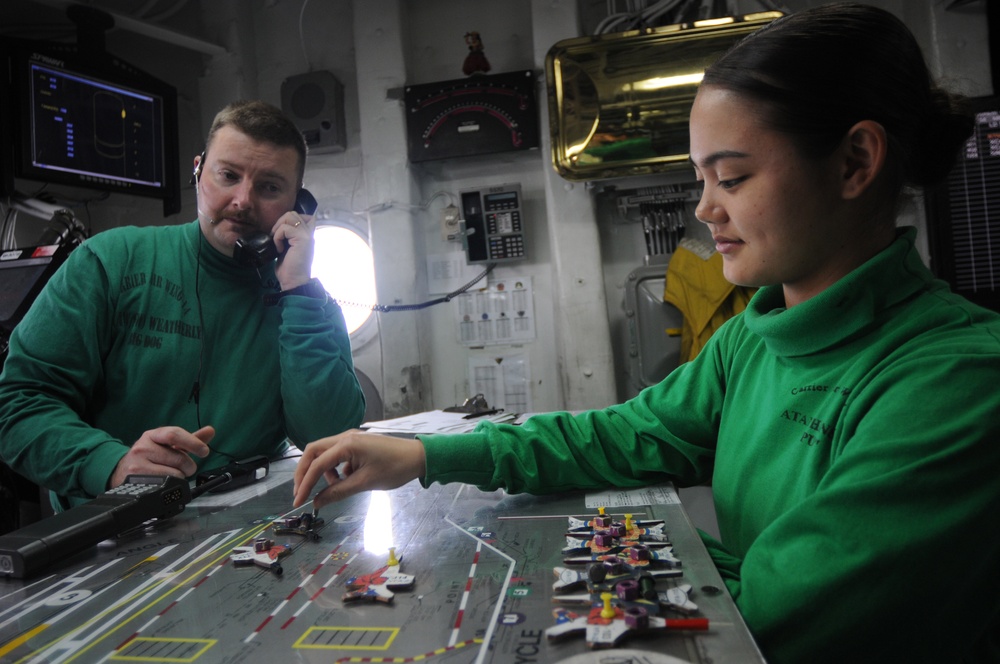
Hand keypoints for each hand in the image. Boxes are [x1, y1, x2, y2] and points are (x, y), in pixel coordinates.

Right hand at [110, 425, 214, 487]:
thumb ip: (190, 440)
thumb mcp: (168, 446)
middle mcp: (143, 446)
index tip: (204, 451)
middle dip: (189, 466)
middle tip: (187, 469)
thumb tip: (210, 431)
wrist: (124, 471)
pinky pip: (166, 483)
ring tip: (172, 474)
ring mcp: (138, 463)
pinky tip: (164, 481)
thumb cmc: (151, 457)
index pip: (175, 434)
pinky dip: (171, 485)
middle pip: (179, 457)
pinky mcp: (136, 478)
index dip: (193, 443)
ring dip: (180, 476)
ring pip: (174, 472)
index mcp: (153, 435)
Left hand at [272, 211, 314, 290]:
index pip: (302, 216)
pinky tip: (279, 249)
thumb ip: (288, 237)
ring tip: (278, 242)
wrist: (294, 281)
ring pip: (289, 216)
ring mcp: (307, 235)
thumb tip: (278, 229)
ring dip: (278, 229)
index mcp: (307, 235)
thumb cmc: (289, 268)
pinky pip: (284, 228)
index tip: (283, 233)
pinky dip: (277, 238)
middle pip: (292, 213)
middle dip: (280, 223)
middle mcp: (309, 233)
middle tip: (277, 238)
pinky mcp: (302, 239)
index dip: (289, 220)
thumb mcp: (287, 249)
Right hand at [292, 430, 426, 508]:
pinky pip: (337, 454)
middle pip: (314, 451)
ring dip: (322, 470)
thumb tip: (317, 502)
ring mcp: (351, 438)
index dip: (304, 484)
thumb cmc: (394, 469)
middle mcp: (345, 436)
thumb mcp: (365, 483)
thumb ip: (338, 492)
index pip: (317, 464)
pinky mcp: (357, 443)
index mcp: (347, 444)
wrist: (418, 457)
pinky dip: (335, 468)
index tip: (298, 501)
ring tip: (334, 487)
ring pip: (325, 452)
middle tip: (301, 492)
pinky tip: (346, 479)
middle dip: (305, 472)